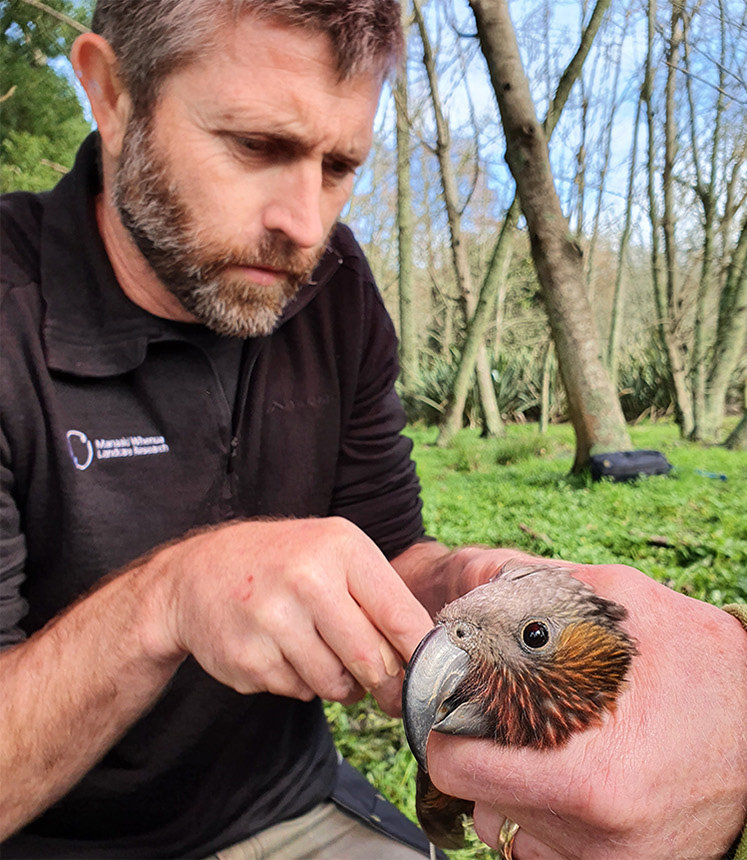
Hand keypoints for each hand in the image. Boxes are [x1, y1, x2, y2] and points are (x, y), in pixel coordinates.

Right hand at [149, 517, 432, 715]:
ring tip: (321, 653)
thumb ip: (378, 598)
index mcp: (340, 547)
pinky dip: (300, 683)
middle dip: (385, 684)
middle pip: (371, 661)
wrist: (198, 573)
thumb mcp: (333, 554)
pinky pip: (299, 692)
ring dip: (339, 684)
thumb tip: (424, 658)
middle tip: (385, 690)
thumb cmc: (283, 562)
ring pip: (336, 684)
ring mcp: (272, 619)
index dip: (423, 655)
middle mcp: (307, 579)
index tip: (436, 677)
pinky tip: (282, 651)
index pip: (400, 615)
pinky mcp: (248, 656)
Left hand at [425, 562, 746, 858]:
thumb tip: (485, 590)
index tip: (457, 716)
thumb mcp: (633, 606)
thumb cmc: (707, 668)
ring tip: (544, 752)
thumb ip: (549, 590)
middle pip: (485, 806)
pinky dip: (547, 822)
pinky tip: (570, 782)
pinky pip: (551, 855)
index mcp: (591, 778)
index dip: (448, 736)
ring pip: (516, 835)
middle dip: (484, 762)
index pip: (462, 773)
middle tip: (502, 726)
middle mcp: (599, 840)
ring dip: (514, 796)